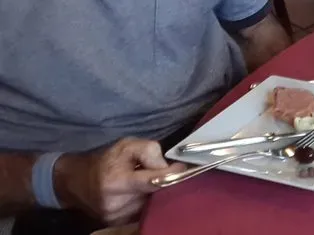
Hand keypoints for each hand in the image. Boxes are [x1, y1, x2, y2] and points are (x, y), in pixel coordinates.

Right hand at [54, 138, 185, 224]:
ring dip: (154, 194)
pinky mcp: (117, 224)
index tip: (182, 168)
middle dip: (163, 183)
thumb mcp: (126, 145)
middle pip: (155, 194)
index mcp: (117, 181)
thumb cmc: (106, 161)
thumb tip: (167, 165)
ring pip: (151, 204)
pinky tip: (140, 195)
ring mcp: (116, 217)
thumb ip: (149, 150)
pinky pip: (143, 212)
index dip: (171, 174)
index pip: (154, 181)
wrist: (77, 182)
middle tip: (163, 174)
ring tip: (146, 184)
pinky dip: (146, 203)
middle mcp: (116, 203)